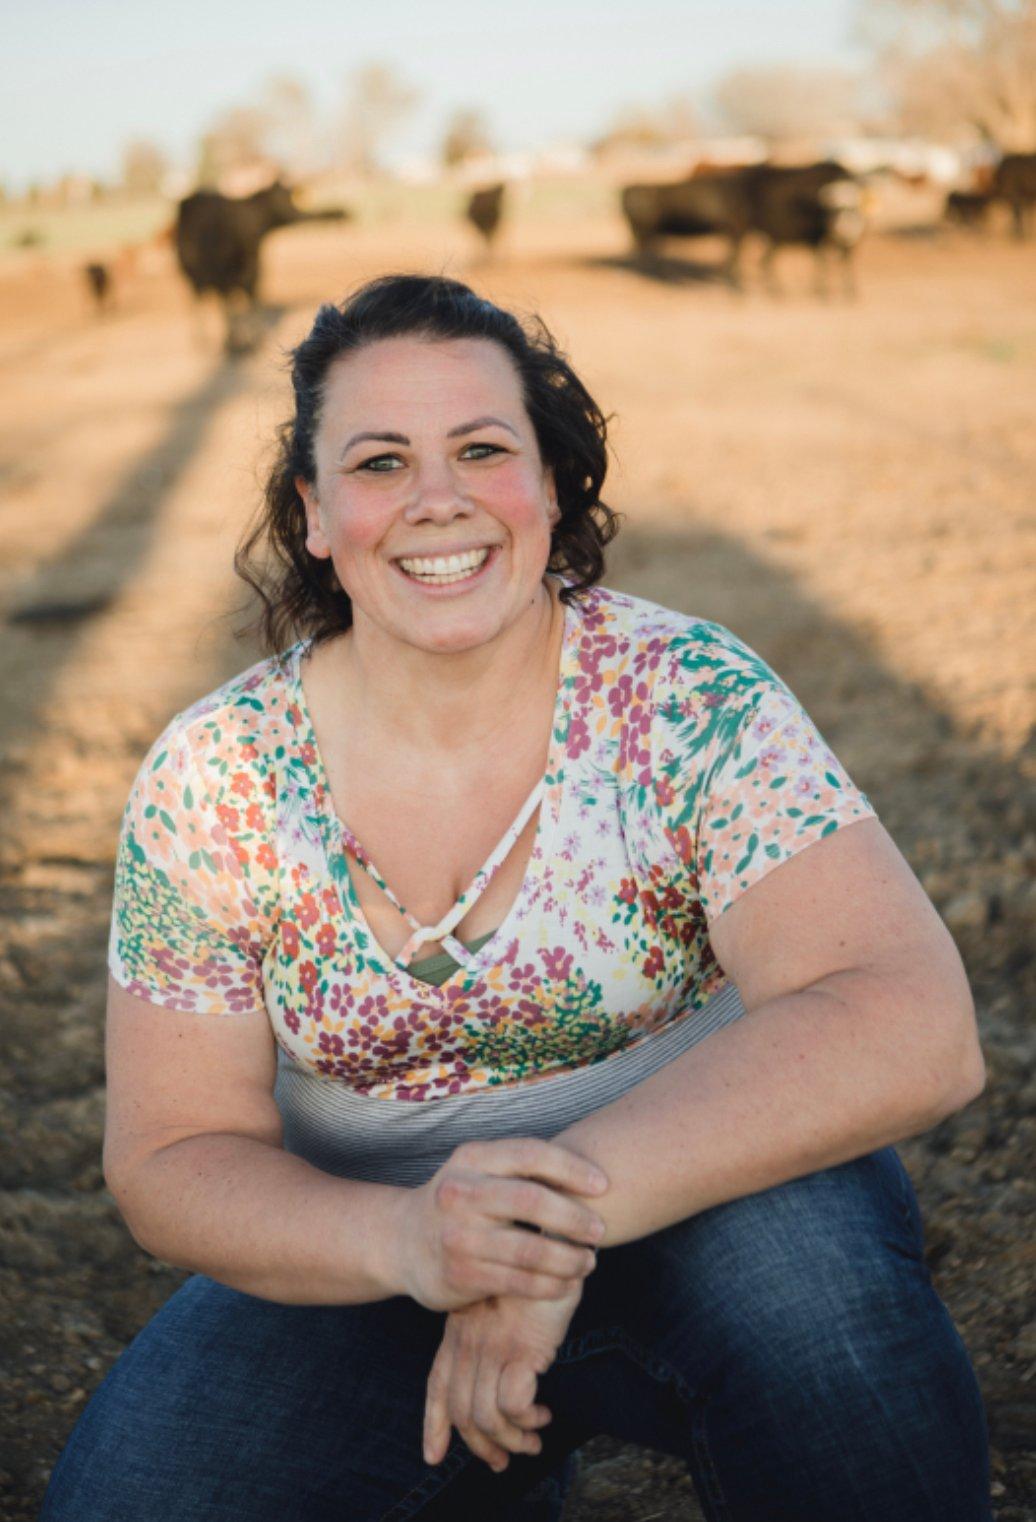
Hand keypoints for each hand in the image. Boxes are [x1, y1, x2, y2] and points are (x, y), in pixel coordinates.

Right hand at [391, 1138, 606, 1311]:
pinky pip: (518, 1282)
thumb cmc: (460, 1201)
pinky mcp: (460, 1274)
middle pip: (532, 1201)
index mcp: (471, 1158)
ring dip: (568, 1258)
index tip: (604, 1185)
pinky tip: (566, 1283)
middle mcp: (460, 1192)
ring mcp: (458, 1235)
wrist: (402, 1242)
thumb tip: (588, 1174)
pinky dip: (550, 1284)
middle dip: (575, 1217)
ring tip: (588, 1262)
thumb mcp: (478, 1170)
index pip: (530, 1154)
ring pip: (529, 1248)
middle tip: (599, 1230)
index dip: (572, 1168)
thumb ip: (519, 1169)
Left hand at [423, 1273, 585, 1471]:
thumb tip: (497, 1376)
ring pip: (486, 1416)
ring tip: (533, 1438)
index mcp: (458, 1330)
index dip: (433, 1423)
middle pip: (461, 1411)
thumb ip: (488, 1331)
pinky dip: (527, 1420)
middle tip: (504, 1461)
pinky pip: (513, 1404)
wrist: (551, 1237)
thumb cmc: (531, 1269)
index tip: (433, 1455)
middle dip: (481, 1446)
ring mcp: (492, 1345)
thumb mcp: (499, 1301)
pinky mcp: (521, 1348)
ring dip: (512, 1440)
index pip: (438, 1384)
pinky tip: (543, 1413)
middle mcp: (468, 1341)